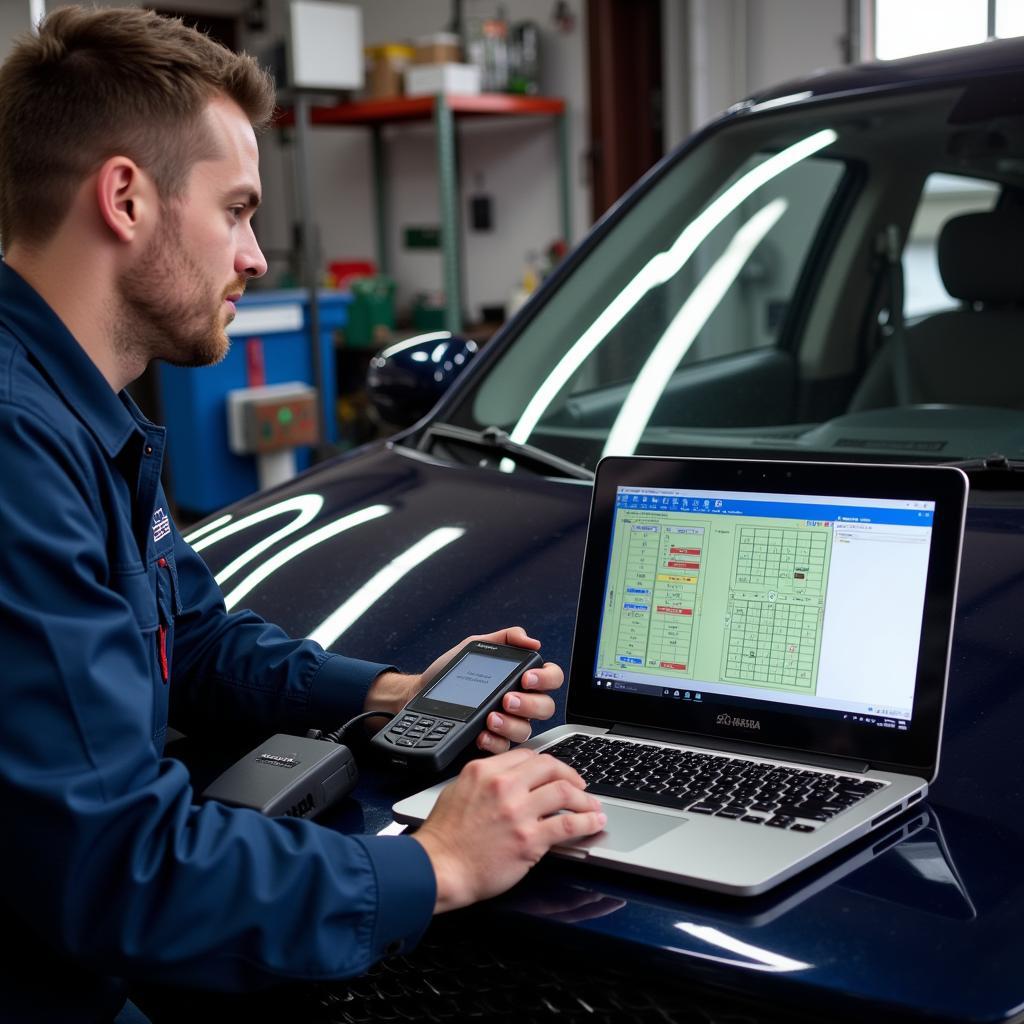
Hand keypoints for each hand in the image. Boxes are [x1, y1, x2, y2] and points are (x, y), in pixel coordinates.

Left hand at [367, 626, 562, 751]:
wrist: (418, 694)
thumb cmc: (449, 673)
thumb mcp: (474, 648)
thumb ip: (503, 639)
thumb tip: (529, 640)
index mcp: (519, 679)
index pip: (550, 678)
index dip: (546, 678)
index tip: (527, 677)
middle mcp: (519, 703)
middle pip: (545, 707)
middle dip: (529, 704)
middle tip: (507, 699)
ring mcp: (507, 725)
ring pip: (526, 730)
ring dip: (510, 724)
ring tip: (491, 717)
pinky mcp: (491, 742)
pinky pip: (503, 747)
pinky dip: (493, 741)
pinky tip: (481, 733)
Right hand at [411, 748, 606, 911]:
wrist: (438, 868)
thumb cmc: (444, 837)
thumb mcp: (457, 791)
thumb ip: (484, 781)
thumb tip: (506, 779)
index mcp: (485, 771)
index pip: (528, 756)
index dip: (548, 764)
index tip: (556, 773)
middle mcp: (503, 785)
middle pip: (550, 767)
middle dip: (571, 775)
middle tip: (580, 786)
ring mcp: (518, 811)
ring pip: (565, 792)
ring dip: (585, 799)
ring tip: (593, 806)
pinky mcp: (529, 839)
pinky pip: (568, 824)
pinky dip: (587, 821)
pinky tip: (594, 822)